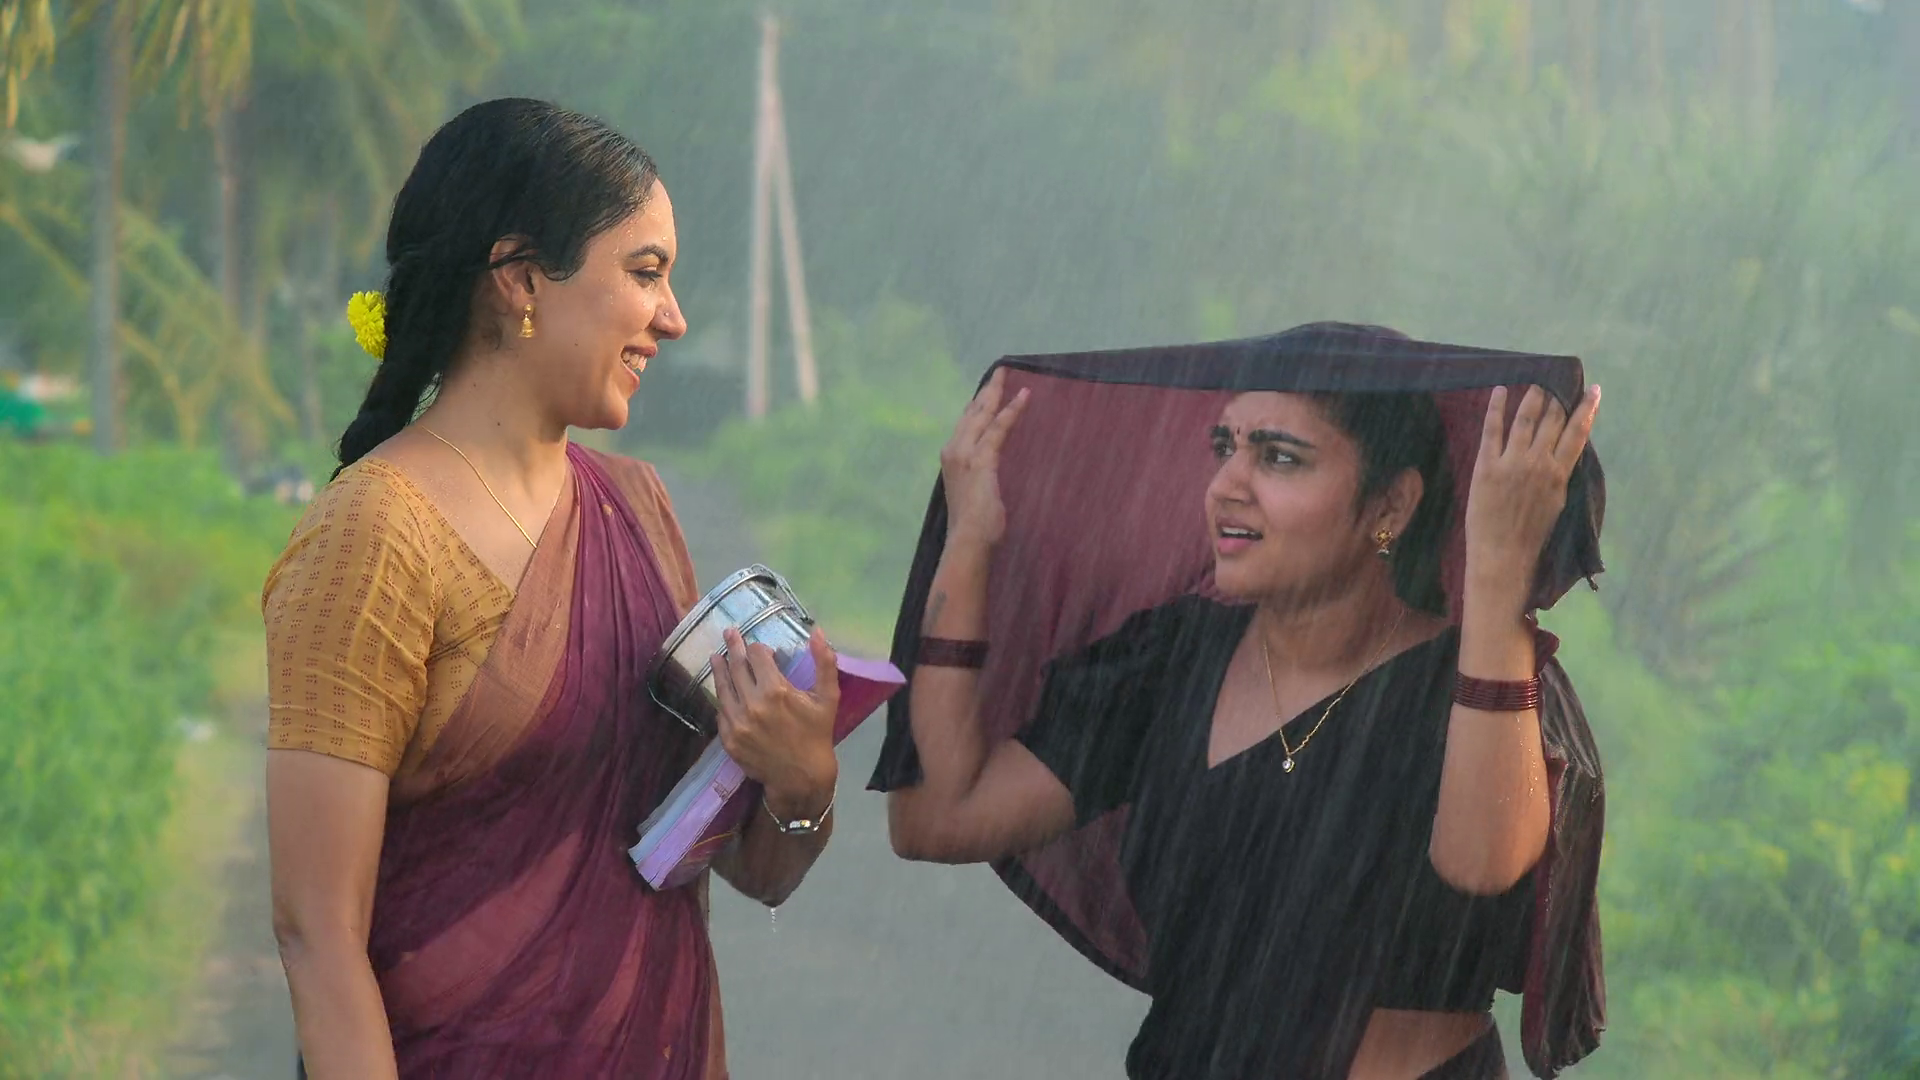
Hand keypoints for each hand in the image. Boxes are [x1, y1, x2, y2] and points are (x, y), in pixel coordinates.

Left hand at [712, 626, 840, 814]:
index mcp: (776, 691)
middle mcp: (752, 704)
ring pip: (723, 687)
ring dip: (719, 668)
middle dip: (733, 647)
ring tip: (716, 656)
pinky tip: (723, 689)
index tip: (761, 648)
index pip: (757, 656)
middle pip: (737, 666)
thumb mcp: (828, 698)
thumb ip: (824, 662)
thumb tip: (817, 631)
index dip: (758, 648)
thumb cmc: (816, 734)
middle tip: (729, 633)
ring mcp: (737, 722)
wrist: (801, 777)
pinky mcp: (728, 738)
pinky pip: (721, 711)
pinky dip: (722, 697)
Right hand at [941, 367, 1030, 550]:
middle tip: (999, 373)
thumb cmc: (973, 528)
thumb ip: (980, 480)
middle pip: (971, 413)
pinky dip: (1011, 411)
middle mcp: (954, 452)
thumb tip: (987, 477)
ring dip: (996, 393)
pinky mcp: (981, 460)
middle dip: (986, 392)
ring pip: (983, 415)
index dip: (975, 407)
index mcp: (951, 460)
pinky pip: (999, 428)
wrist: (968, 540)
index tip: (984, 393)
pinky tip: (1023, 397)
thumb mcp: (975, 496)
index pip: (964, 426)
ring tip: (1006, 375)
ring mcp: (965, 455)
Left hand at [1464, 383, 1599, 599]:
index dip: (1586, 409)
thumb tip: (1565, 452)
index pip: (1577, 433)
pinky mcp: (1487, 466)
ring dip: (1532, 396)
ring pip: (1525, 419)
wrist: (1503, 557)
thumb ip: (1560, 476)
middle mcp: (1538, 463)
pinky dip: (1497, 407)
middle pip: (1552, 420)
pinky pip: (1492, 429)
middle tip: (1559, 377)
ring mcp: (1511, 463)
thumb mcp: (1558, 505)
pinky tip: (1501, 390)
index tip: (1594, 390)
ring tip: (1536, 380)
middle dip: (1557, 396)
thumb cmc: (1532, 538)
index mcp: (1559, 474)